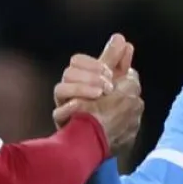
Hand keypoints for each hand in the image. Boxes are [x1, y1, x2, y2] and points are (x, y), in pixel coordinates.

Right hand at [53, 34, 142, 151]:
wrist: (104, 143)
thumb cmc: (109, 114)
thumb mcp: (118, 86)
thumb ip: (117, 64)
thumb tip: (123, 40)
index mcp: (82, 80)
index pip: (77, 62)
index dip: (93, 65)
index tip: (109, 72)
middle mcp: (70, 92)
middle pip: (69, 72)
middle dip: (92, 77)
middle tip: (108, 88)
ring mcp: (64, 107)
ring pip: (61, 88)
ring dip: (83, 89)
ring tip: (99, 95)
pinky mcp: (63, 124)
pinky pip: (59, 112)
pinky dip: (72, 110)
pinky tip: (84, 108)